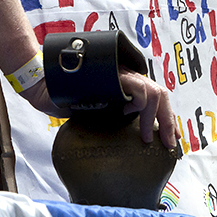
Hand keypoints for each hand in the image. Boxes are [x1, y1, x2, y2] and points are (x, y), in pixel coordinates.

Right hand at [18, 68, 175, 148]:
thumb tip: (130, 136)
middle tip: (170, 143)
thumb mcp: (97, 111)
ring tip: (147, 137)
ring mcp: (121, 73)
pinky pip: (137, 88)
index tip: (170, 138)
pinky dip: (138, 104)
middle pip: (160, 93)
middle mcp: (127, 75)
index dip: (166, 116)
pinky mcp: (114, 75)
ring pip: (153, 91)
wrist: (46, 86)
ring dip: (154, 118)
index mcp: (126, 83)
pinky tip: (127, 114)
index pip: (155, 96)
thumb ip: (114, 114)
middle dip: (168, 120)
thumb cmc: (67, 98)